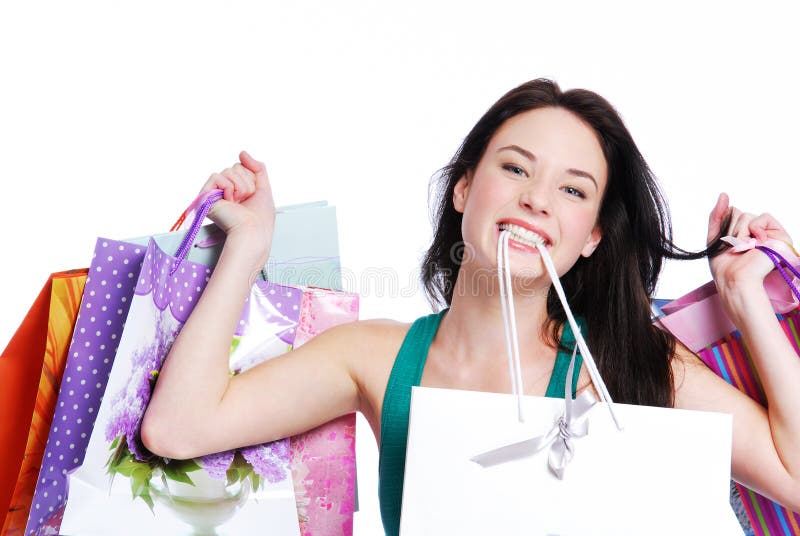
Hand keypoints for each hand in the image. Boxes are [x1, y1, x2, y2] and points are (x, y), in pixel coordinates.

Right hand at [201, 151, 274, 265]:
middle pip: (235, 167)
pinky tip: (229, 201)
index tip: (253, 195)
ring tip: (238, 202)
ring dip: (239, 186)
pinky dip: (228, 188)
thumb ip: (257, 168)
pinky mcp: (206, 196)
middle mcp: (224, 191)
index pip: (242, 167)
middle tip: (245, 200)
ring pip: (228, 171)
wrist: (253, 230)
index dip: (251, 179)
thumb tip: (243, 153)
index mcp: (237, 190)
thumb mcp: (264, 188)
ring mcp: (215, 193)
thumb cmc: (260, 218)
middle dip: (246, 182)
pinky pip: (217, 176)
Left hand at [707, 192, 792, 307]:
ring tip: (744, 248)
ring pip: (747, 216)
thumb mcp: (714, 237)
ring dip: (740, 233)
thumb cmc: (724, 266)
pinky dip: (756, 228)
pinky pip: (764, 216)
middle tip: (735, 248)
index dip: (724, 226)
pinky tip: (756, 242)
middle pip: (738, 214)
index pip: (731, 214)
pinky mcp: (779, 236)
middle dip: (732, 230)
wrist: (735, 279)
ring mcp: (767, 234)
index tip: (724, 242)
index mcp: (741, 234)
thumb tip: (724, 194)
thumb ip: (717, 215)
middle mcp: (755, 233)